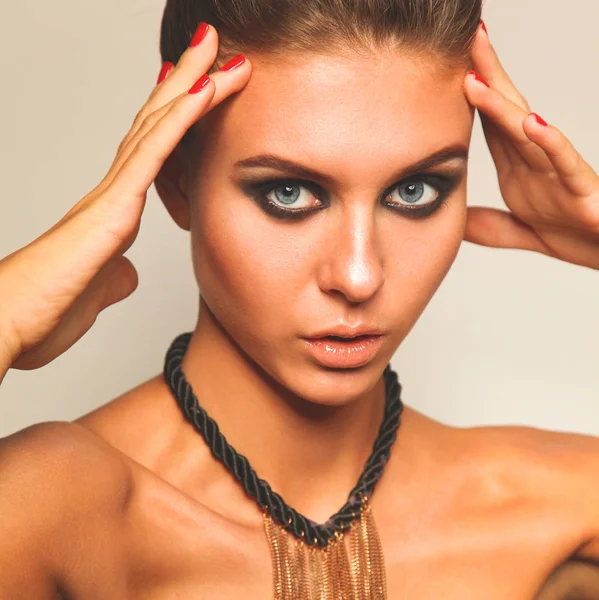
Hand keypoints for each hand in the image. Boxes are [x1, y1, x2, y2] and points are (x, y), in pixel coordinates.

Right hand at [0, 24, 250, 373]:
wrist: (10, 325)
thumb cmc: (46, 309)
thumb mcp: (98, 289)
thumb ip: (114, 272)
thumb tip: (125, 270)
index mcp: (114, 210)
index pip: (150, 150)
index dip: (173, 115)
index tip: (195, 84)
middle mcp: (113, 191)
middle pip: (155, 124)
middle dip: (186, 80)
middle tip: (210, 43)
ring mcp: (112, 194)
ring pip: (157, 125)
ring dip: (190, 82)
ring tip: (214, 44)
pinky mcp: (112, 207)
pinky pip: (154, 154)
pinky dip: (181, 119)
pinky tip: (203, 90)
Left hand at [463, 22, 598, 269]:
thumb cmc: (572, 232)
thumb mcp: (516, 231)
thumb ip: (486, 226)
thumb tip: (454, 223)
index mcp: (519, 167)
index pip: (491, 124)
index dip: (470, 97)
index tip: (446, 68)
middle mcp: (535, 161)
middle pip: (506, 112)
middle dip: (486, 76)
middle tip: (466, 40)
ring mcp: (557, 170)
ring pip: (526, 131)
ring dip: (501, 104)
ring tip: (475, 77)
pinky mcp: (580, 187)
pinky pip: (564, 161)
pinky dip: (549, 141)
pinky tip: (531, 122)